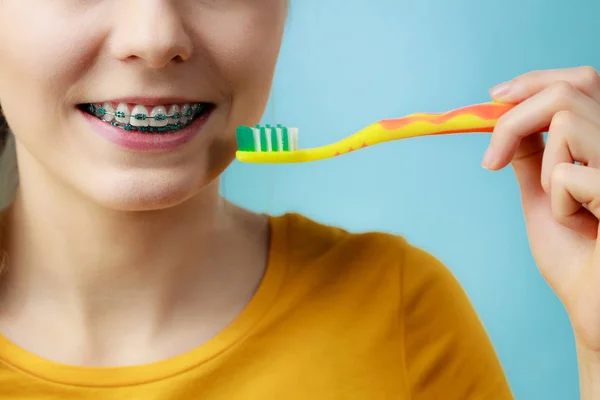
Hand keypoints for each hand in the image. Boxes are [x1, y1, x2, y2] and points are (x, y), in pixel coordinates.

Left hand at [482, 66, 599, 353]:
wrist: (592, 305)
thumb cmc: (575, 256)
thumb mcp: (545, 195)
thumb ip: (532, 155)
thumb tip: (508, 117)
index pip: (581, 81)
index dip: (535, 81)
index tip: (496, 98)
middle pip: (571, 88)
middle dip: (516, 116)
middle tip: (492, 156)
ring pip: (567, 119)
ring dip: (543, 166)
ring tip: (562, 205)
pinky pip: (567, 173)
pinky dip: (557, 202)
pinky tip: (578, 225)